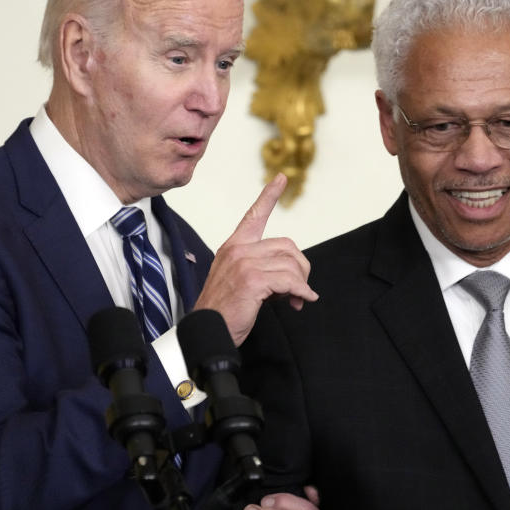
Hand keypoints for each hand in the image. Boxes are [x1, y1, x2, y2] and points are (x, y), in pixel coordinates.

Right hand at [194, 173, 317, 345]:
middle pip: (287, 246)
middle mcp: (238, 250)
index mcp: (234, 246)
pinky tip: (302, 300)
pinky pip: (289, 280)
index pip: (254, 215)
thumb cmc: (224, 310)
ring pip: (290, 263)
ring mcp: (244, 263)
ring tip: (297, 298)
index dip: (269, 196)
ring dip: (301, 283)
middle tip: (299, 288)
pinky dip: (301, 291)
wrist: (208, 330)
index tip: (282, 179)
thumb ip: (261, 270)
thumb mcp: (239, 280)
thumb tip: (291, 278)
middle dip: (300, 268)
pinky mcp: (252, 280)